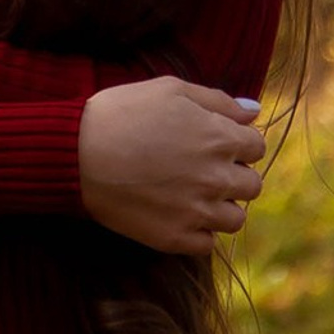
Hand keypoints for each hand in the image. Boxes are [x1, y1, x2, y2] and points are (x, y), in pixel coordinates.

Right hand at [76, 77, 268, 255]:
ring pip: (236, 219)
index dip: (238, 141)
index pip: (256, 146)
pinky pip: (208, 243)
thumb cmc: (122, 112)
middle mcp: (217, 178)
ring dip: (221, 205)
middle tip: (203, 165)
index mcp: (219, 138)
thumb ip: (218, 100)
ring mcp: (198, 212)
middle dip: (234, 173)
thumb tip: (253, 111)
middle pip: (252, 185)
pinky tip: (178, 211)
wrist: (77, 153)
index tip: (216, 140)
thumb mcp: (169, 89)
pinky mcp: (176, 238)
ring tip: (192, 191)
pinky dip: (199, 230)